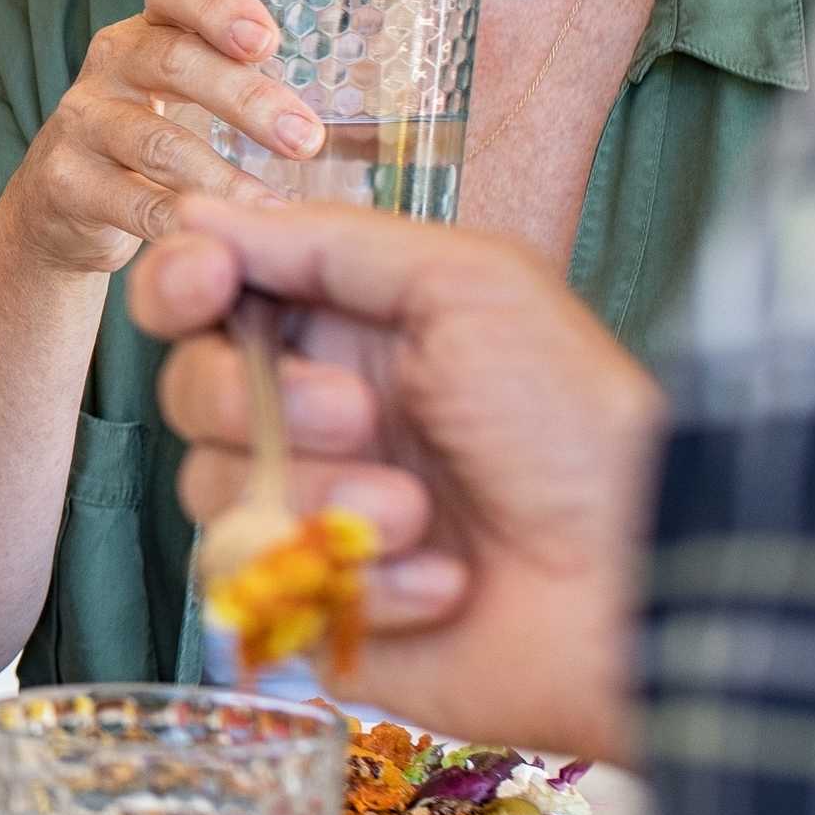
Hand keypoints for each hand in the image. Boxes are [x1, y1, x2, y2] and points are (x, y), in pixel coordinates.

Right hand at [8, 0, 322, 274]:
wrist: (61, 206)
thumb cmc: (153, 142)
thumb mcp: (188, 97)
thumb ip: (244, 85)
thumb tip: (367, 120)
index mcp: (148, 30)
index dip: (219, 5)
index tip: (268, 41)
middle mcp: (109, 64)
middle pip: (173, 61)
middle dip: (247, 98)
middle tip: (307, 139)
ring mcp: (81, 123)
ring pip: (155, 142)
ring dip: (224, 177)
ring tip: (275, 209)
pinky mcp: (65, 182)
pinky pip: (131, 202)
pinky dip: (184, 222)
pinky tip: (225, 240)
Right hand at [128, 198, 660, 763]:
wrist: (632, 581)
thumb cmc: (573, 428)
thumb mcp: (472, 285)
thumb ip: (330, 239)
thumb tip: (204, 213)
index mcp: (346, 333)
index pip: (208, 294)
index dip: (182, 284)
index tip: (208, 286)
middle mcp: (313, 418)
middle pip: (189, 389)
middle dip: (258, 401)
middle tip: (359, 416)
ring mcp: (308, 511)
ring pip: (210, 489)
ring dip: (323, 498)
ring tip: (420, 514)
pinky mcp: (312, 601)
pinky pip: (258, 585)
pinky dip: (356, 579)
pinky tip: (439, 579)